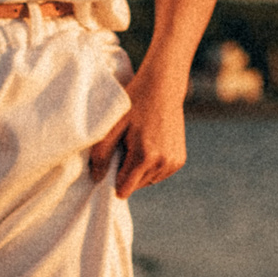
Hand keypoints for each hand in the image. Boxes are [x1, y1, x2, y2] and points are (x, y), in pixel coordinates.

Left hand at [87, 69, 187, 197]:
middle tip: (125, 147)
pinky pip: (159, 174)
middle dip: (127, 173)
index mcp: (145, 157)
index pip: (124, 189)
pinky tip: (149, 147)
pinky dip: (151, 166)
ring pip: (148, 182)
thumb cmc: (134, 103)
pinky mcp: (180, 160)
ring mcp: (174, 163)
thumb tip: (97, 178)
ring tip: (138, 145)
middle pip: (136, 186)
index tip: (112, 161)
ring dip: (139, 171)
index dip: (114, 178)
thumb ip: (101, 153)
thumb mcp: (113, 124)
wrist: (163, 87)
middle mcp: (163, 163)